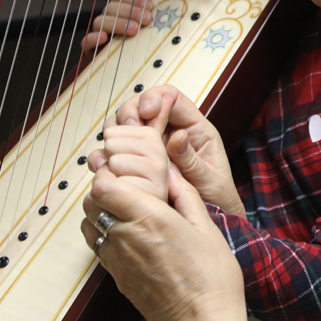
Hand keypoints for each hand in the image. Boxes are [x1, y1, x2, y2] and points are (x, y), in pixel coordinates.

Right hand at [81, 0, 153, 51]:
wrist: (138, 65)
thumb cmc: (146, 36)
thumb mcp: (150, 17)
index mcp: (120, 7)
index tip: (151, 6)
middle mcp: (107, 18)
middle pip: (112, 7)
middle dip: (131, 12)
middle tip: (147, 19)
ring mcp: (98, 32)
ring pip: (100, 21)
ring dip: (117, 24)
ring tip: (134, 30)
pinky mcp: (91, 49)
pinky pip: (85, 42)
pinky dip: (92, 38)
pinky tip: (103, 37)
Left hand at [82, 167, 246, 320]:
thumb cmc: (213, 277)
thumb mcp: (206, 227)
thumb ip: (184, 194)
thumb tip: (170, 170)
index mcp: (149, 218)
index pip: (103, 186)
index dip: (110, 175)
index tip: (128, 174)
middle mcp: (124, 237)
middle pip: (90, 203)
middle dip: (104, 191)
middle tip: (128, 190)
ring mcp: (116, 260)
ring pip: (88, 225)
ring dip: (100, 213)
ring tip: (126, 213)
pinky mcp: (116, 278)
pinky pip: (97, 247)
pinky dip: (104, 235)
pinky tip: (129, 237)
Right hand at [90, 85, 243, 215]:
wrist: (211, 223)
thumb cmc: (217, 200)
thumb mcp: (210, 181)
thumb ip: (193, 160)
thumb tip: (177, 136)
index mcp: (194, 129)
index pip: (170, 97)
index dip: (154, 97)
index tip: (146, 111)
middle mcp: (170, 133)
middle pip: (142, 106)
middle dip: (130, 113)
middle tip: (128, 130)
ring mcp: (151, 148)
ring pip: (125, 126)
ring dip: (114, 133)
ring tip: (112, 149)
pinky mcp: (137, 164)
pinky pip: (116, 152)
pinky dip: (105, 155)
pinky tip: (102, 165)